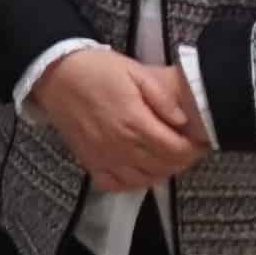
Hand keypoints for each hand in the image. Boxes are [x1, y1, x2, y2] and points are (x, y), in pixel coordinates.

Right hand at [33, 45, 208, 195]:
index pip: (176, 150)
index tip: (200, 142)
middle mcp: (120, 146)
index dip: (194, 150)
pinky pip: (115, 185)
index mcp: (135, 122)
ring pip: (143, 180)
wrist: (55, 75)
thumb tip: (183, 120)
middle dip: (182, 160)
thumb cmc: (97, 69)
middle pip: (163, 167)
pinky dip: (132, 183)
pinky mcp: (89, 162)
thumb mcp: (135, 72)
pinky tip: (138, 170)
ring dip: (160, 172)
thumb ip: (162, 97)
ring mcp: (104, 158)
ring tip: (166, 157)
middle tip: (187, 148)